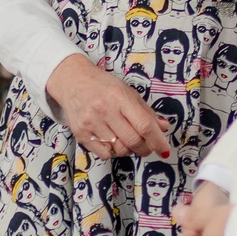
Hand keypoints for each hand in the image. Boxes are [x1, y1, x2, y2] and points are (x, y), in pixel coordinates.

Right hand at [45, 54, 170, 161]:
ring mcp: (91, 123)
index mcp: (120, 97)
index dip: (157, 141)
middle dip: (145, 149)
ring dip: (129, 150)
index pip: (144, 124)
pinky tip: (111, 141)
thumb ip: (146, 111)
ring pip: (119, 150)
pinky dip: (112, 152)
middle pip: (133, 140)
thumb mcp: (127, 92)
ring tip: (127, 140)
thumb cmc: (103, 86)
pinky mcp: (81, 134)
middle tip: (146, 147)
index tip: (164, 150)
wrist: (73, 81)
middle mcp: (105, 110)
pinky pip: (104, 154)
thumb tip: (163, 128)